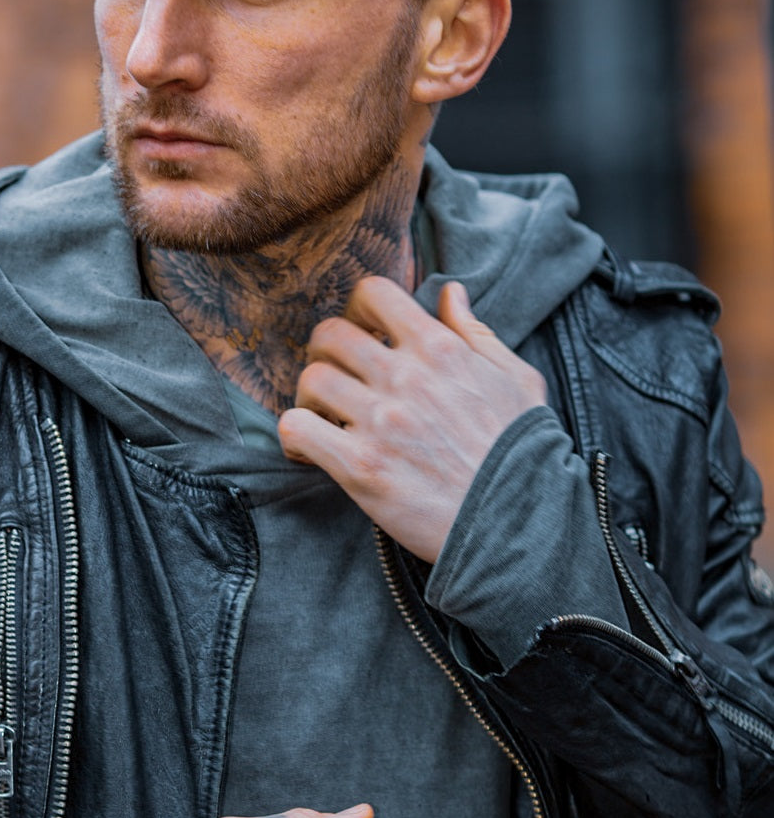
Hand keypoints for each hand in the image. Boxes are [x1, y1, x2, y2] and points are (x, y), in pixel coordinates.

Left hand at [278, 277, 546, 562]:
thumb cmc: (523, 453)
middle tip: (337, 378)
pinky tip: (310, 450)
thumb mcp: (517, 380)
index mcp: (441, 349)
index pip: (375, 293)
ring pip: (310, 380)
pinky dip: (294, 436)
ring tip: (324, 417)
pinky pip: (298, 430)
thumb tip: (449, 292)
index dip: (359, 308)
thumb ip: (477, 332)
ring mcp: (381, 422)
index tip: (363, 331)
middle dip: (325, 353)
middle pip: (329, 335)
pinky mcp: (361, 467)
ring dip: (309, 397)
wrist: (521, 525)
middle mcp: (407, 378)